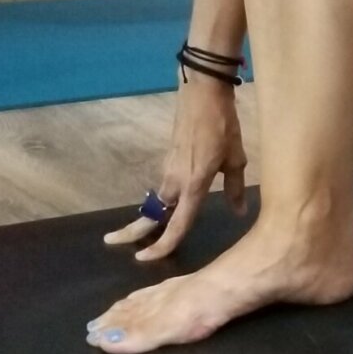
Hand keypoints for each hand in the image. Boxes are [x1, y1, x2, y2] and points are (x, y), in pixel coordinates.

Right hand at [104, 75, 247, 259]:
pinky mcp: (168, 159)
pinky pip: (163, 187)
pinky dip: (160, 201)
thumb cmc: (223, 125)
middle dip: (133, 232)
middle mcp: (175, 181)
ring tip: (141, 234)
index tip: (145, 260)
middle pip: (153, 215)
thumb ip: (234, 188)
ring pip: (157, 201)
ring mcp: (169, 169)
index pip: (178, 224)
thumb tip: (239, 212)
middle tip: (113, 242)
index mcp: (194, 184)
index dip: (163, 245)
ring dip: (149, 216)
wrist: (202, 93)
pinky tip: (166, 206)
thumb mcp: (236, 158)